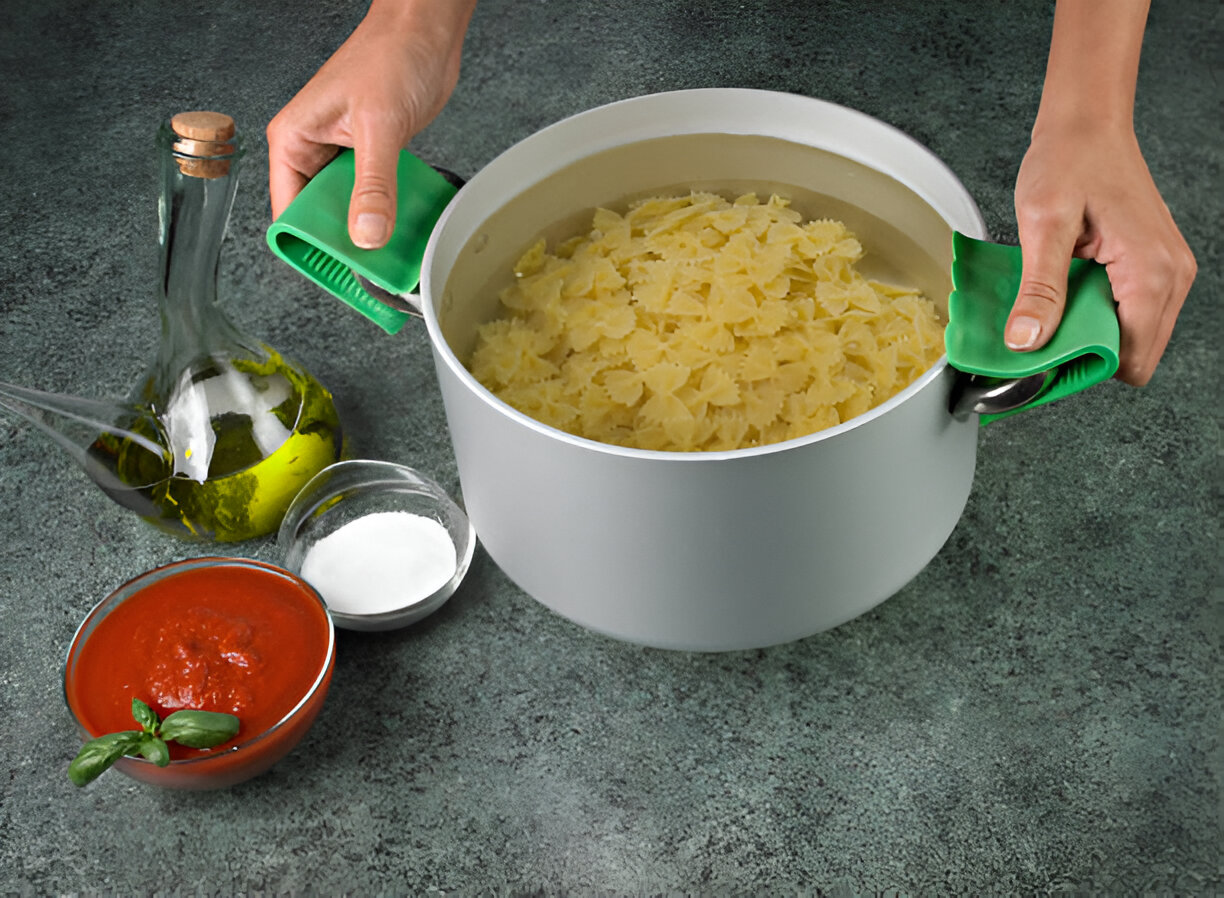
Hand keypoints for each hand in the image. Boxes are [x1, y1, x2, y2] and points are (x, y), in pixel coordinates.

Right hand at [266, 0, 474, 247]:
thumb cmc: (391, 55)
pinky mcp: (372, 157)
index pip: (288, 211)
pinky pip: (374, 197)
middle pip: (318, 217)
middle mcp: (312, 151)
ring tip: (392, 250)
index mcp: (293, 140)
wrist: (425, 30)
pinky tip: (403, 224)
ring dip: (370, 229)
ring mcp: (343, 156)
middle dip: (344, 242)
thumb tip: (366, 234)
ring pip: (348, 210)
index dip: (310, 244)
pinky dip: (387, 212)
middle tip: (372, 266)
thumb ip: (373, 185)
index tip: (338, 269)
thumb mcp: (379, 126)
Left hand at [1007, 121, 1195, 385]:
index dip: (1082, 367)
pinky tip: (1065, 292)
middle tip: (1039, 331)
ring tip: (1051, 306)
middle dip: (1084, 354)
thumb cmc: (1070, 160)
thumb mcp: (1043, 225)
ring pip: (1129, 336)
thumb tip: (1028, 342)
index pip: (1128, 359)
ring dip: (1087, 332)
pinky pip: (1127, 311)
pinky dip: (1093, 313)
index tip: (1041, 359)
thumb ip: (1040, 290)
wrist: (1087, 124)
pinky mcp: (1153, 266)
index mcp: (1151, 272)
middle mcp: (1171, 277)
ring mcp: (1166, 272)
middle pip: (1133, 355)